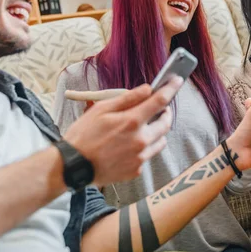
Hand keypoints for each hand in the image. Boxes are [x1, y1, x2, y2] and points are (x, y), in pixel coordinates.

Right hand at [64, 77, 182, 185]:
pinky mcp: (136, 170)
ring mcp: (140, 157)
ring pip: (161, 141)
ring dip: (157, 132)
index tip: (177, 81)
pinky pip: (148, 155)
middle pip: (166, 123)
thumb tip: (147, 89)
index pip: (160, 101)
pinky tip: (130, 146)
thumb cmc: (84, 135)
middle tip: (159, 109)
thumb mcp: (102, 109)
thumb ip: (128, 98)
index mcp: (132, 122)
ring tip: (143, 128)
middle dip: (165, 113)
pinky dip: (144, 148)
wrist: (73, 166)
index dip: (171, 89)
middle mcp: (140, 140)